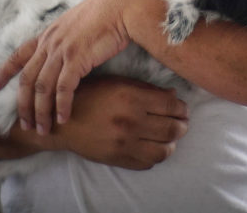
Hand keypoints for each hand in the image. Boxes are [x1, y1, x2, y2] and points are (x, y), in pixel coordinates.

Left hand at [0, 0, 149, 135]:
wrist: (122, 7)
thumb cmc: (105, 15)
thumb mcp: (76, 25)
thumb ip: (65, 39)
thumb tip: (65, 53)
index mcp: (48, 34)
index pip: (18, 54)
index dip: (4, 72)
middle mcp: (50, 43)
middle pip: (27, 78)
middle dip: (23, 104)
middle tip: (25, 124)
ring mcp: (62, 51)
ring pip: (42, 87)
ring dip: (40, 111)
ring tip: (42, 128)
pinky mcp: (77, 59)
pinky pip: (63, 88)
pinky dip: (61, 105)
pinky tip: (63, 118)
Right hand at [51, 75, 188, 168]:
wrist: (63, 122)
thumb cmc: (91, 95)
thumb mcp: (118, 83)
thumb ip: (147, 90)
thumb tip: (174, 97)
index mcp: (131, 98)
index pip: (171, 106)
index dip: (182, 108)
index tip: (182, 108)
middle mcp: (130, 122)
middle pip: (172, 129)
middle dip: (182, 126)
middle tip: (182, 123)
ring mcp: (125, 143)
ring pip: (164, 150)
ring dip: (172, 143)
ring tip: (170, 137)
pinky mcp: (119, 159)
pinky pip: (148, 163)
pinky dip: (156, 156)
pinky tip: (153, 146)